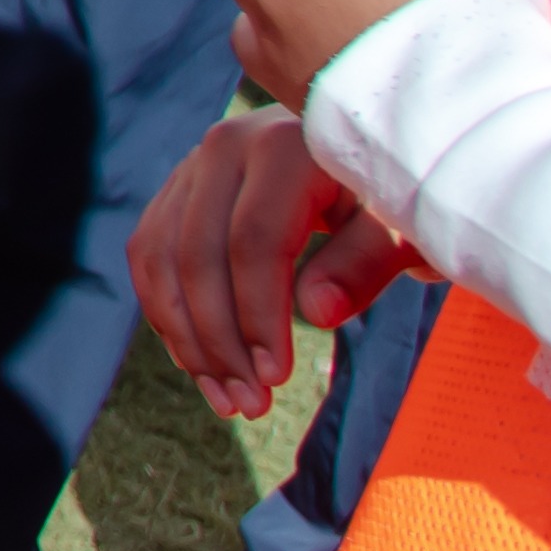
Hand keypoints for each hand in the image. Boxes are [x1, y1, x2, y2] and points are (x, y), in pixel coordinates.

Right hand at [135, 109, 410, 418]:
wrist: (364, 164)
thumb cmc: (392, 204)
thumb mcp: (399, 231)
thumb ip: (363, 265)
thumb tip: (316, 313)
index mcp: (283, 149)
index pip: (254, 242)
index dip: (259, 315)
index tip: (276, 378)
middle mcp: (224, 146)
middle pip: (198, 254)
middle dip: (219, 339)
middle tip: (250, 404)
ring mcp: (193, 166)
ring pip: (162, 257)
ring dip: (186, 336)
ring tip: (224, 398)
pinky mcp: (178, 190)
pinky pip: (151, 254)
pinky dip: (167, 313)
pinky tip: (198, 362)